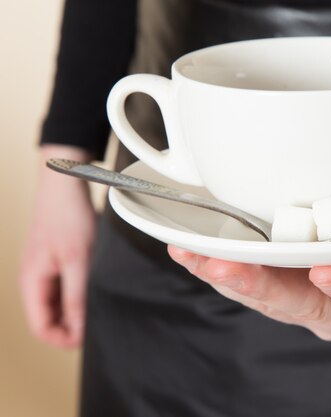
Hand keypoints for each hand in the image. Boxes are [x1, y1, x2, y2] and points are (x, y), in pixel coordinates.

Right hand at [18, 145, 96, 348]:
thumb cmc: (67, 217)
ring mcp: (47, 272)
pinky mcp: (59, 263)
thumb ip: (78, 295)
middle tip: (102, 321)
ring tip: (102, 303)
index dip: (65, 339)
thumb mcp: (78, 259)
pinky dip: (82, 293)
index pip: (42, 328)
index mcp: (32, 283)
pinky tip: (99, 287)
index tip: (91, 338)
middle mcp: (36, 280)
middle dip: (74, 326)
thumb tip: (80, 328)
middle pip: (52, 319)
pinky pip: (68, 289)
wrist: (67, 186)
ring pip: (61, 305)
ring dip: (79, 310)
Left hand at [169, 201, 330, 355]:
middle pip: (313, 312)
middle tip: (233, 266)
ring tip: (196, 256)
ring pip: (274, 302)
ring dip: (234, 280)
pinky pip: (255, 283)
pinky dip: (222, 267)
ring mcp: (321, 302)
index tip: (330, 269)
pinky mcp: (293, 283)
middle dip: (271, 291)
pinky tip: (189, 249)